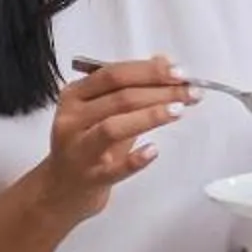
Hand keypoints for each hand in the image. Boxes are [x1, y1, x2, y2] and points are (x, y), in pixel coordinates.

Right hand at [38, 56, 195, 225]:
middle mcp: (72, 120)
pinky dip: (136, 159)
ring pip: (113, 127)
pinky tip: (154, 150)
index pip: (113, 75)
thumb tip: (164, 62)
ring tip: (178, 110)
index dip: (148, 71)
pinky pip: (115, 169)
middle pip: (119, 98)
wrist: (61, 189)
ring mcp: (78, 150)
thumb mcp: (105, 111)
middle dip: (160, 91)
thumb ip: (132, 87)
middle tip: (190, 92)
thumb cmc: (88, 145)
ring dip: (150, 116)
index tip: (179, 72)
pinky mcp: (89, 179)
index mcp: (74, 95)